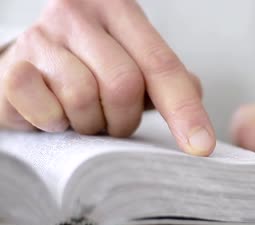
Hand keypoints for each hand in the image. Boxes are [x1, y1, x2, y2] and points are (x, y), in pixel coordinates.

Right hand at [0, 0, 215, 155]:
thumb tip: (195, 109)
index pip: (161, 64)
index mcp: (118, 10)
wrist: (32, 65)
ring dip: (92, 123)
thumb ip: (168, 80)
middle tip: (114, 121)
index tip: (201, 147)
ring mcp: (40, 37)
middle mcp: (77, 13)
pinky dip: (57, 123)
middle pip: (123, 84)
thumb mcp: (134, 64)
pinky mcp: (13, 67)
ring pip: (84, 98)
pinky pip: (48, 111)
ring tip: (85, 115)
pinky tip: (56, 114)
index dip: (184, 109)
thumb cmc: (91, 68)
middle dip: (125, 118)